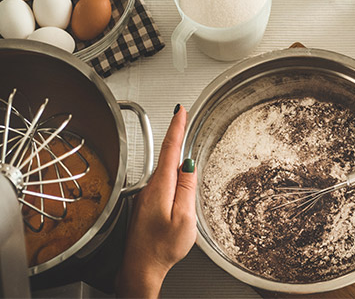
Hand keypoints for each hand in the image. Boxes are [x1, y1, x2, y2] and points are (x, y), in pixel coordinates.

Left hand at [116, 105, 196, 297]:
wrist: (141, 267)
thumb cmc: (162, 248)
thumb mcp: (184, 219)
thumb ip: (187, 189)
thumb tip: (189, 165)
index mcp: (161, 188)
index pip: (170, 150)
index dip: (176, 127)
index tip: (180, 110)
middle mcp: (151, 188)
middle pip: (167, 156)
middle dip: (176, 135)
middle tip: (184, 116)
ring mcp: (147, 196)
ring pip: (166, 171)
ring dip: (175, 155)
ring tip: (185, 145)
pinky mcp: (147, 204)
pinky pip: (163, 182)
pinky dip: (172, 173)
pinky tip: (179, 178)